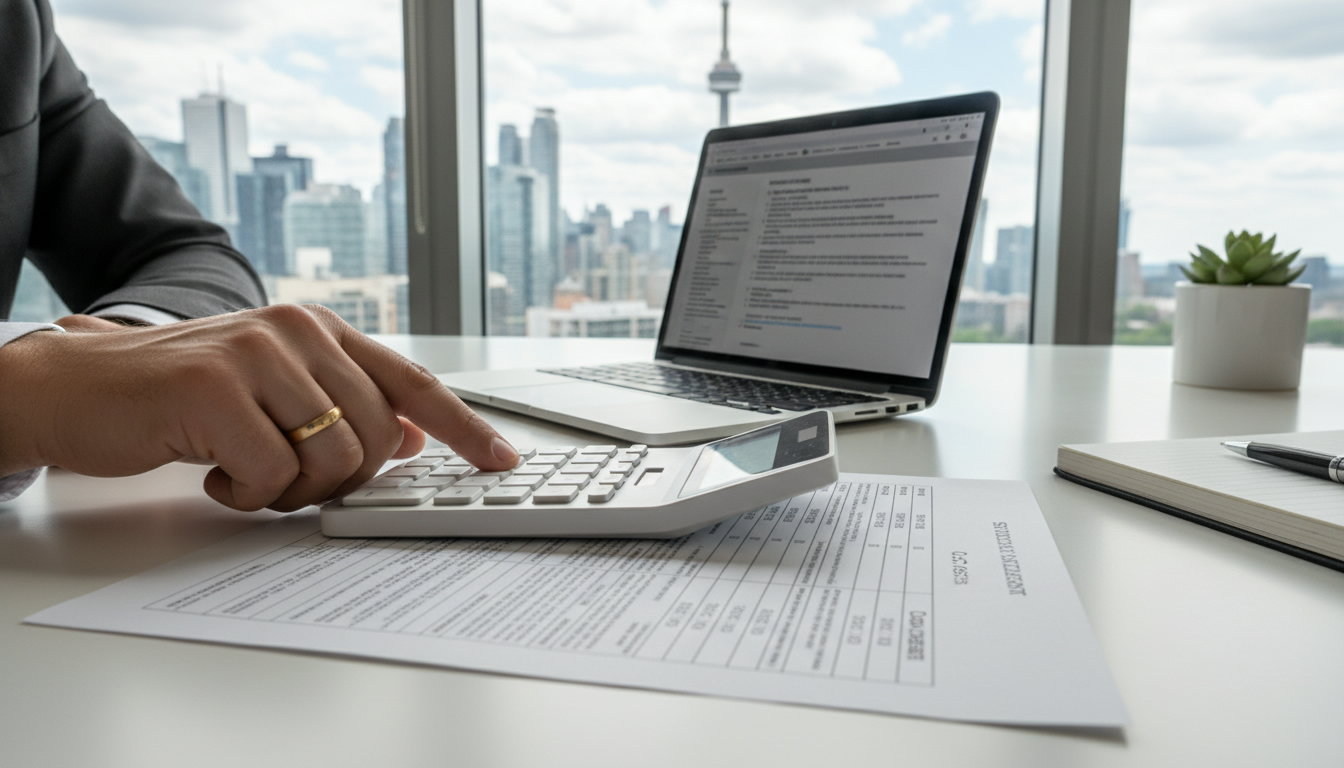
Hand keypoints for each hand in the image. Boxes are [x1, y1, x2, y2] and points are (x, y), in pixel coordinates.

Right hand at [0, 305, 518, 510]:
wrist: (80, 385)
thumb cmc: (182, 397)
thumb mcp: (273, 389)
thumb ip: (342, 404)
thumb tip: (410, 436)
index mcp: (320, 330)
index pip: (413, 381)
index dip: (465, 426)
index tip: (502, 460)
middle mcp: (298, 331)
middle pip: (376, 438)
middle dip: (339, 480)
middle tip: (282, 475)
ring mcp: (257, 355)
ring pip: (332, 459)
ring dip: (289, 490)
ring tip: (242, 468)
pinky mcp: (215, 390)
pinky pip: (272, 475)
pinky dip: (245, 493)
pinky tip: (210, 468)